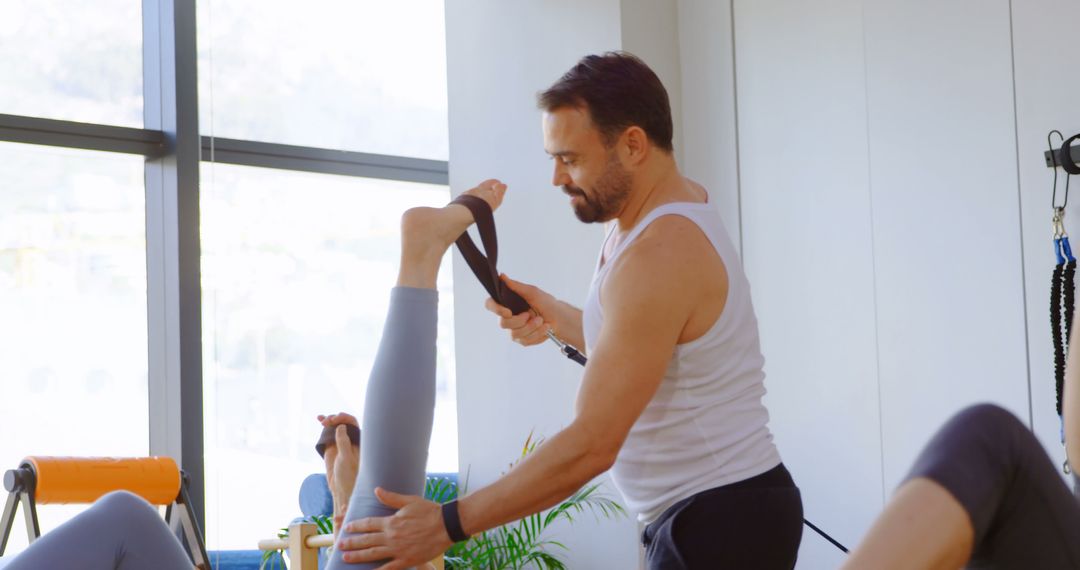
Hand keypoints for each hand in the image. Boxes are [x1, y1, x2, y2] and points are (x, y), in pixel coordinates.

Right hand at [317, 413, 359, 517]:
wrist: (341, 488)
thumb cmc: (349, 475)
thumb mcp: (346, 458)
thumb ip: (343, 443)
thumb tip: (341, 426)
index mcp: (358, 440)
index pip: (352, 423)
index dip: (344, 418)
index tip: (335, 419)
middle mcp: (350, 439)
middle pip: (343, 422)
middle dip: (335, 418)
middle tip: (327, 421)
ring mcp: (340, 442)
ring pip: (335, 426)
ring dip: (329, 419)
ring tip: (322, 420)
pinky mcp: (331, 446)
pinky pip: (328, 432)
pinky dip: (324, 425)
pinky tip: (319, 419)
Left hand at [337, 488, 452, 568]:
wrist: (446, 525)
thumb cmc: (430, 511)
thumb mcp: (410, 501)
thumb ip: (391, 498)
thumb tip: (376, 490)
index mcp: (391, 521)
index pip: (368, 523)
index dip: (356, 525)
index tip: (346, 527)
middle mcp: (391, 536)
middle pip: (366, 540)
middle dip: (351, 543)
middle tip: (339, 545)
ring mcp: (398, 549)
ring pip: (373, 554)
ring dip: (358, 556)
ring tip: (345, 558)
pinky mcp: (407, 560)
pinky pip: (389, 568)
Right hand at [484, 274, 558, 345]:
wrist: (560, 318)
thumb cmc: (546, 303)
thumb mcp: (532, 292)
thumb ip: (516, 286)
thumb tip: (502, 276)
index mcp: (507, 304)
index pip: (490, 305)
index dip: (496, 309)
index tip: (509, 311)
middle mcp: (508, 318)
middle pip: (502, 323)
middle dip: (519, 321)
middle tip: (530, 314)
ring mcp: (515, 330)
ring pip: (514, 334)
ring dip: (531, 327)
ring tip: (542, 321)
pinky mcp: (523, 340)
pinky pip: (525, 341)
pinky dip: (537, 333)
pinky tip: (545, 328)